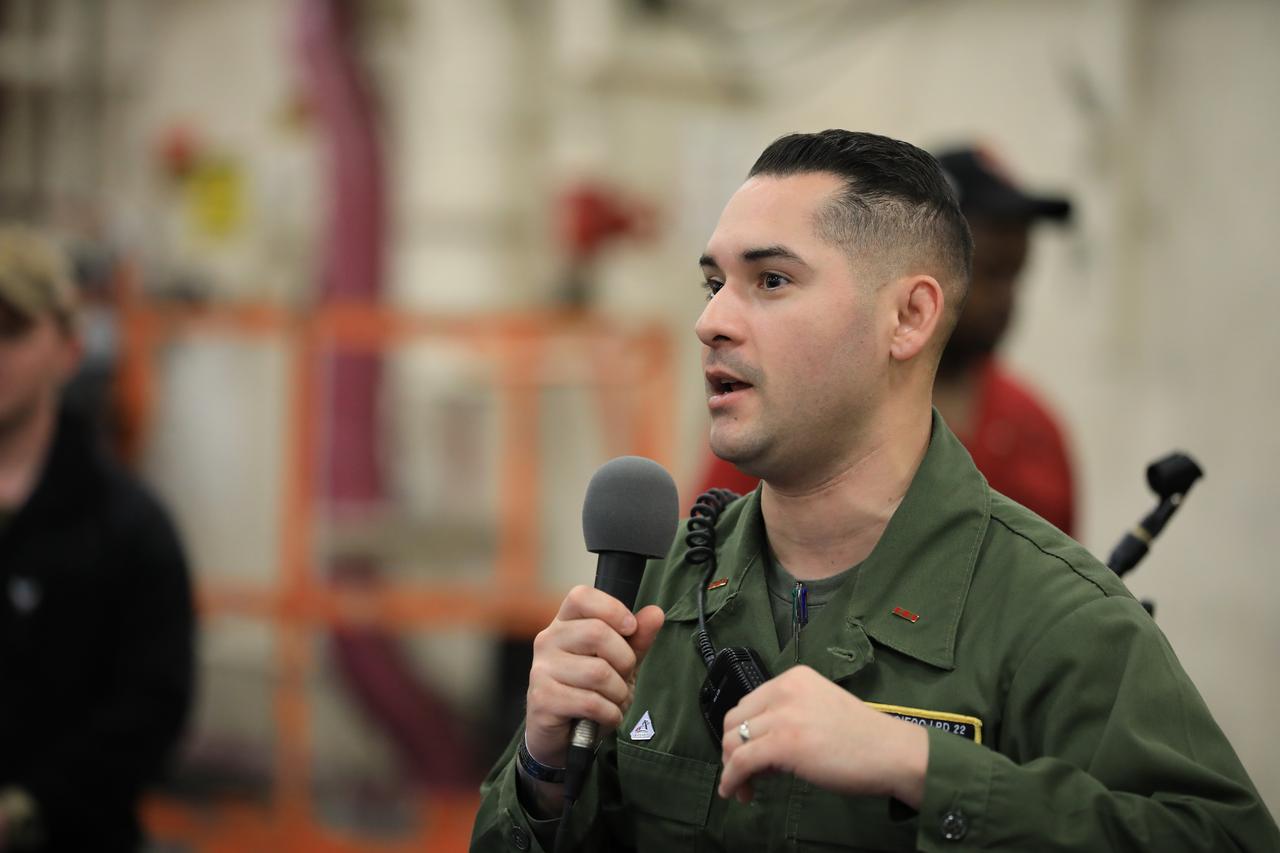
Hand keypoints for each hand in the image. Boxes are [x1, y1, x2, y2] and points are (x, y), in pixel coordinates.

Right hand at [525, 585, 664, 769]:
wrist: (564, 736)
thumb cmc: (591, 691)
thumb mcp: (619, 662)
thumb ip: (637, 639)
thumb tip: (656, 613)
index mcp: (564, 623)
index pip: (581, 596)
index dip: (612, 609)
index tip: (630, 629)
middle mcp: (548, 640)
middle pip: (597, 633)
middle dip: (625, 661)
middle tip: (623, 678)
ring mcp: (541, 669)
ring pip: (598, 672)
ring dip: (618, 693)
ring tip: (613, 701)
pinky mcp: (542, 699)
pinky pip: (590, 702)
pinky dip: (610, 714)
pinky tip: (606, 716)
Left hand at [719, 665, 928, 808]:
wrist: (892, 752)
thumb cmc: (863, 738)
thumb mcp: (819, 709)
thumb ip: (788, 716)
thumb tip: (756, 746)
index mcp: (794, 678)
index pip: (749, 703)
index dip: (742, 732)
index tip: (747, 754)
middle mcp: (785, 689)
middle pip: (734, 719)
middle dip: (732, 749)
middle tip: (744, 774)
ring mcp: (784, 715)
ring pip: (733, 740)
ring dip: (731, 768)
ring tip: (744, 788)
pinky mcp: (784, 742)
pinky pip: (741, 761)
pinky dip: (731, 779)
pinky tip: (735, 792)